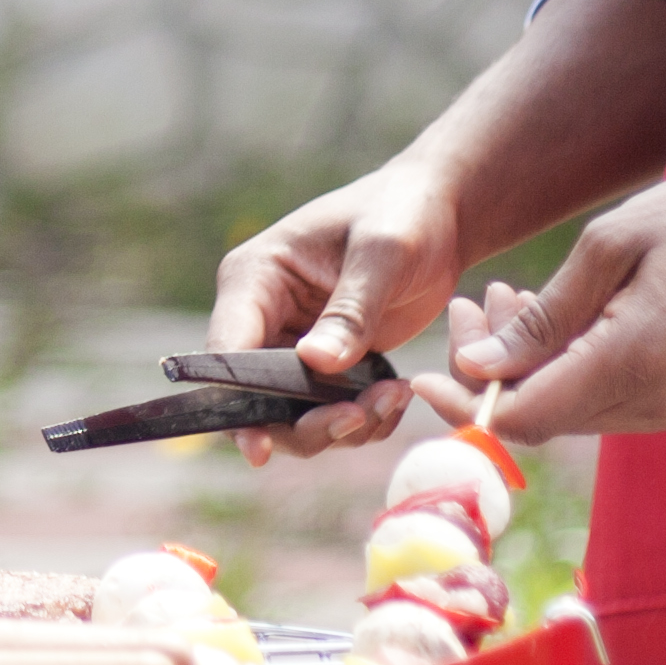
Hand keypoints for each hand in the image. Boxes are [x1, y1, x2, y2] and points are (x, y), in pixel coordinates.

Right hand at [206, 154, 469, 463]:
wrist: (438, 216)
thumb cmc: (404, 214)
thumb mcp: (384, 252)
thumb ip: (351, 308)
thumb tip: (316, 363)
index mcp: (255, 277)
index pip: (227, 350)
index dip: (236, 402)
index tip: (260, 449)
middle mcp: (262, 317)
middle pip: (255, 399)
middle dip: (305, 423)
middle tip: (360, 418)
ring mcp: (292, 346)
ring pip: (294, 417)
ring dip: (343, 425)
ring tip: (394, 397)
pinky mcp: (325, 367)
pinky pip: (330, 414)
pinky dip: (363, 421)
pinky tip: (396, 396)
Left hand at [438, 137, 665, 439]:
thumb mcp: (609, 245)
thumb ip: (544, 317)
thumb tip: (479, 366)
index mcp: (633, 363)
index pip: (524, 416)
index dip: (465, 403)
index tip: (424, 370)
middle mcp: (653, 403)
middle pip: (539, 420)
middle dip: (488, 374)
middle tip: (468, 305)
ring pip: (566, 411)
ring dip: (524, 366)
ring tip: (505, 297)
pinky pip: (599, 399)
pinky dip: (561, 367)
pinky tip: (548, 315)